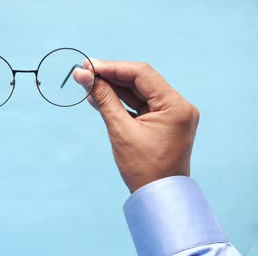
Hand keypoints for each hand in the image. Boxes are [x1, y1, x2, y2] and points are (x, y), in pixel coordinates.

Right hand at [74, 60, 199, 192]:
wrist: (157, 198)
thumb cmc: (143, 168)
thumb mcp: (121, 130)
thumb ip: (104, 99)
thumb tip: (85, 76)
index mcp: (176, 106)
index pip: (142, 74)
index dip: (112, 67)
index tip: (89, 66)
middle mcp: (178, 106)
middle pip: (140, 81)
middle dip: (110, 76)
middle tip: (84, 71)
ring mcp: (171, 114)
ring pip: (138, 92)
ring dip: (113, 88)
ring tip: (87, 82)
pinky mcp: (162, 122)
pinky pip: (139, 105)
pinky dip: (120, 101)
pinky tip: (99, 96)